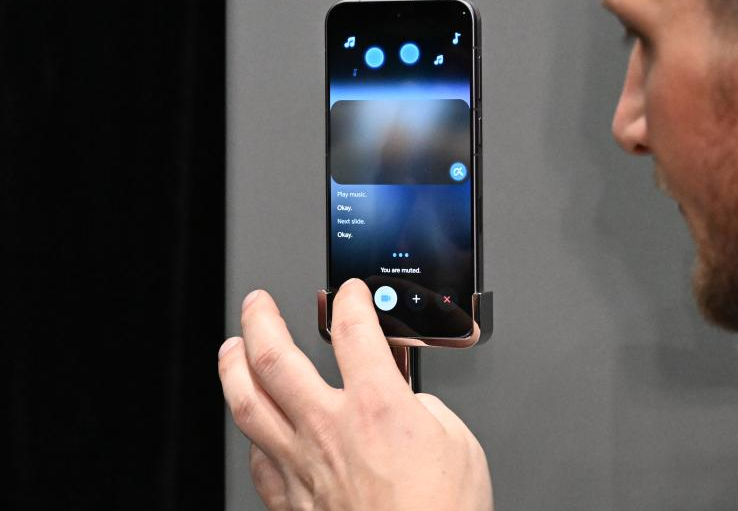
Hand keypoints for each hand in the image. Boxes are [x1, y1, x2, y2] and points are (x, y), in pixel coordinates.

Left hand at [218, 279, 492, 510]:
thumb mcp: (460, 444)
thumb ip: (427, 410)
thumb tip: (412, 403)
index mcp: (378, 407)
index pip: (353, 330)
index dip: (350, 300)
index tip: (349, 294)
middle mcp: (330, 430)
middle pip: (275, 358)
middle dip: (261, 321)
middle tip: (257, 303)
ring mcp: (304, 467)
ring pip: (248, 405)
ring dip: (233, 369)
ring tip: (231, 348)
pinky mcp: (294, 503)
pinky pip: (257, 460)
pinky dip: (251, 436)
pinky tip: (253, 426)